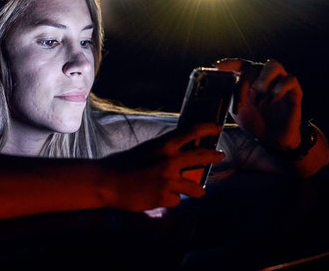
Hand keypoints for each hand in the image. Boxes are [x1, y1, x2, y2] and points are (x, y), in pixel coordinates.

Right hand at [98, 122, 224, 211]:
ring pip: (196, 188)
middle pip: (201, 157)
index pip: (191, 132)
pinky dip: (170, 200)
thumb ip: (164, 152)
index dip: (206, 128)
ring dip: (198, 190)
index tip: (216, 127)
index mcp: (163, 146)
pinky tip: (160, 198)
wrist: (107, 181)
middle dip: (214, 156)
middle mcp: (170, 161)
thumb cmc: (124, 164)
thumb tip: (180, 154)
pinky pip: (176, 201)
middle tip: (221, 155)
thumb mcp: (146, 151)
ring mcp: (168, 180)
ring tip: (199, 191)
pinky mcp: (164, 197)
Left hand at [214, 58, 302, 150]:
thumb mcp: (236, 109)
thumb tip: (213, 89)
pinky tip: (270, 102)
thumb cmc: (254, 120)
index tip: (216, 67)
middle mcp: (265, 76)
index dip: (228, 63)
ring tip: (260, 94)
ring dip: (263, 78)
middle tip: (240, 103)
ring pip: (274, 65)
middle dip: (244, 84)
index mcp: (250, 78)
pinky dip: (278, 89)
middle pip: (253, 66)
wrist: (271, 138)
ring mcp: (280, 81)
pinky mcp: (295, 91)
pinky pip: (290, 79)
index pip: (239, 64)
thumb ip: (228, 96)